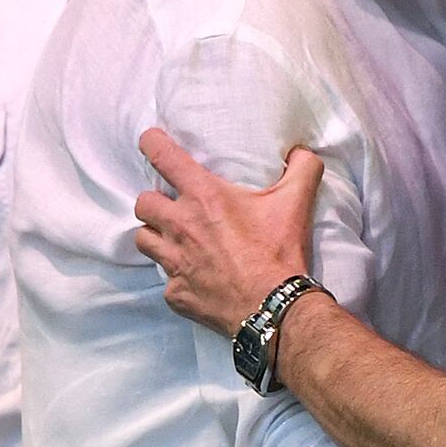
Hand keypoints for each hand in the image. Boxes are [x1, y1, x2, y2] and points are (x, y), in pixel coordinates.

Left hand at [134, 127, 325, 334]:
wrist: (273, 306)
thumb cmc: (279, 251)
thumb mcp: (296, 202)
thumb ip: (302, 168)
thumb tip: (302, 150)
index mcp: (204, 198)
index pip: (164, 158)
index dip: (151, 143)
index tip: (149, 140)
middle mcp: (180, 226)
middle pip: (143, 203)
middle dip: (154, 201)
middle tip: (173, 205)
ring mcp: (174, 261)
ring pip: (143, 239)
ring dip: (156, 235)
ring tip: (175, 238)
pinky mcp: (176, 292)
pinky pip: (165, 279)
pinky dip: (176, 275)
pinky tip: (195, 276)